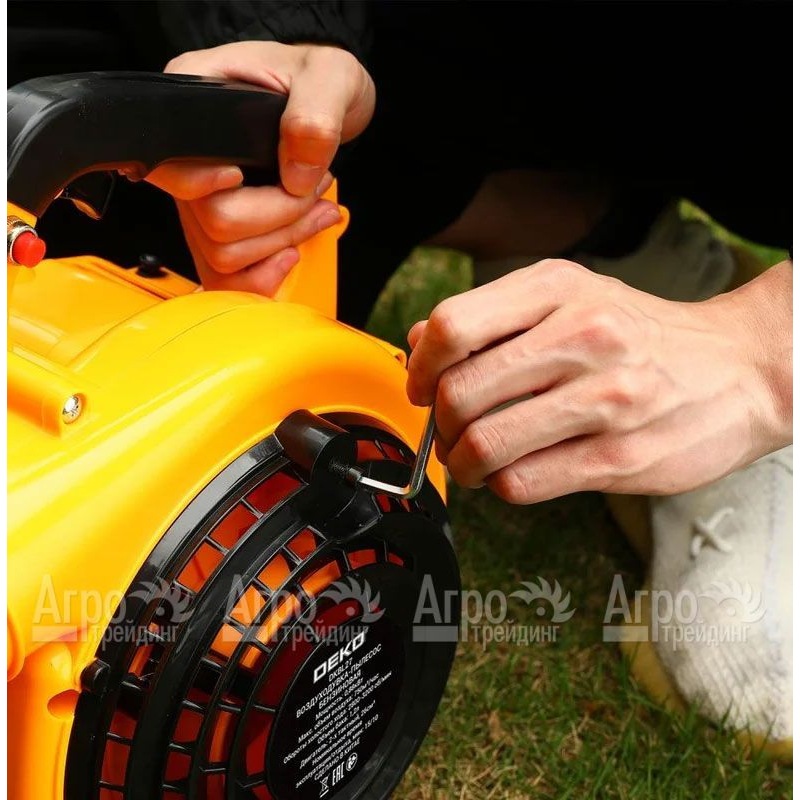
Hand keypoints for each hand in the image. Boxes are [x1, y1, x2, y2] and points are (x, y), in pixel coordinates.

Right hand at [146, 41, 374, 292]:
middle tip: (315, 194)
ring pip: (222, 255)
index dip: (206, 185)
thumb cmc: (316, 79)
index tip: (242, 177)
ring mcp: (200, 200)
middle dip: (278, 218)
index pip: (170, 167)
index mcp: (192, 104)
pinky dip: (262, 277)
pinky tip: (288, 254)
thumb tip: (295, 176)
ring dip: (279, 244)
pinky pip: (226, 277)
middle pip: (212, 222)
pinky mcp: (221, 230)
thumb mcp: (327, 77)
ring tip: (315, 214)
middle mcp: (187, 158)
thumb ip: (312, 117)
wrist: (326, 100)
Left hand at [406, 259, 791, 502]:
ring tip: (473, 459)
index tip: (421, 387)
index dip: (420, 367)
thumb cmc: (641, 335)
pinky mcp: (619, 459)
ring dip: (462, 463)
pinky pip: (522, 483)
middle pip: (459, 393)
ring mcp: (606, 401)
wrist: (741, 370)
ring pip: (485, 445)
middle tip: (448, 431)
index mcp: (559, 290)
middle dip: (438, 424)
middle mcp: (583, 338)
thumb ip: (493, 318)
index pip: (453, 327)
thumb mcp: (570, 299)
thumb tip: (420, 343)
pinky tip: (512, 472)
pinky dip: (500, 484)